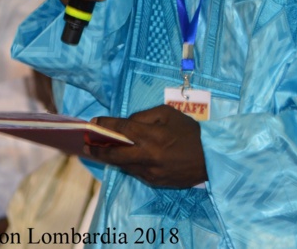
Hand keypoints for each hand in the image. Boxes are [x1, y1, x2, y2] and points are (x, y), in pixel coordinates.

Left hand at [83, 105, 207, 188]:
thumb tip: (126, 124)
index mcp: (152, 137)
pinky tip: (122, 157)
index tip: (93, 122)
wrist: (210, 159)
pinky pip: (135, 171)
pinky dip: (127, 163)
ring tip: (98, 150)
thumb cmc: (190, 132)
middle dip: (97, 149)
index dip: (105, 125)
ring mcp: (150, 172)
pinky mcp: (154, 182)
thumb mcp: (169, 114)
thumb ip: (144, 117)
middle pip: (114, 154)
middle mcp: (148, 157)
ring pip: (123, 165)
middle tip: (86, 144)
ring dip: (110, 157)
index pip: (122, 130)